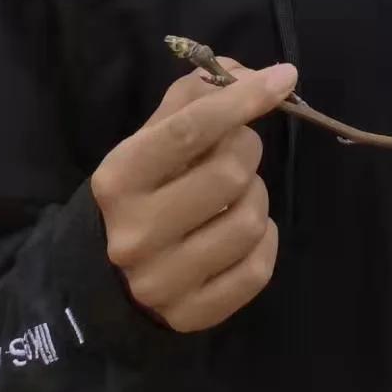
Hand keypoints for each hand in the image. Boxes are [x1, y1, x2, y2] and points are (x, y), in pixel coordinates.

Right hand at [90, 58, 297, 332]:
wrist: (106, 275)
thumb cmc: (142, 188)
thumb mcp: (153, 136)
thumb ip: (198, 96)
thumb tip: (256, 76)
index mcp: (120, 178)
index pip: (190, 130)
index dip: (243, 100)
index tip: (284, 77)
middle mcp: (134, 233)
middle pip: (230, 172)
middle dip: (247, 150)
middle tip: (236, 152)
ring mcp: (162, 281)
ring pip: (251, 219)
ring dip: (257, 196)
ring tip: (236, 195)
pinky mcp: (190, 316)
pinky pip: (259, 268)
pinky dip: (265, 240)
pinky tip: (245, 231)